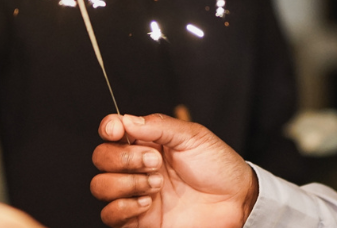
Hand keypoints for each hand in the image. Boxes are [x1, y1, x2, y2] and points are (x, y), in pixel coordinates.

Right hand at [91, 114, 256, 227]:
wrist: (236, 203)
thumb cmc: (218, 167)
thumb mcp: (193, 137)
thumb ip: (159, 126)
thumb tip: (126, 119)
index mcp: (148, 143)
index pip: (113, 131)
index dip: (109, 128)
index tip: (117, 130)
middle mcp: (137, 167)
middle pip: (101, 158)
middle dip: (124, 158)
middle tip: (154, 162)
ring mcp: (135, 194)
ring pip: (100, 186)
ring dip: (126, 183)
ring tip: (156, 184)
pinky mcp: (138, 221)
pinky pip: (110, 215)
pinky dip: (123, 206)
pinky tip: (147, 203)